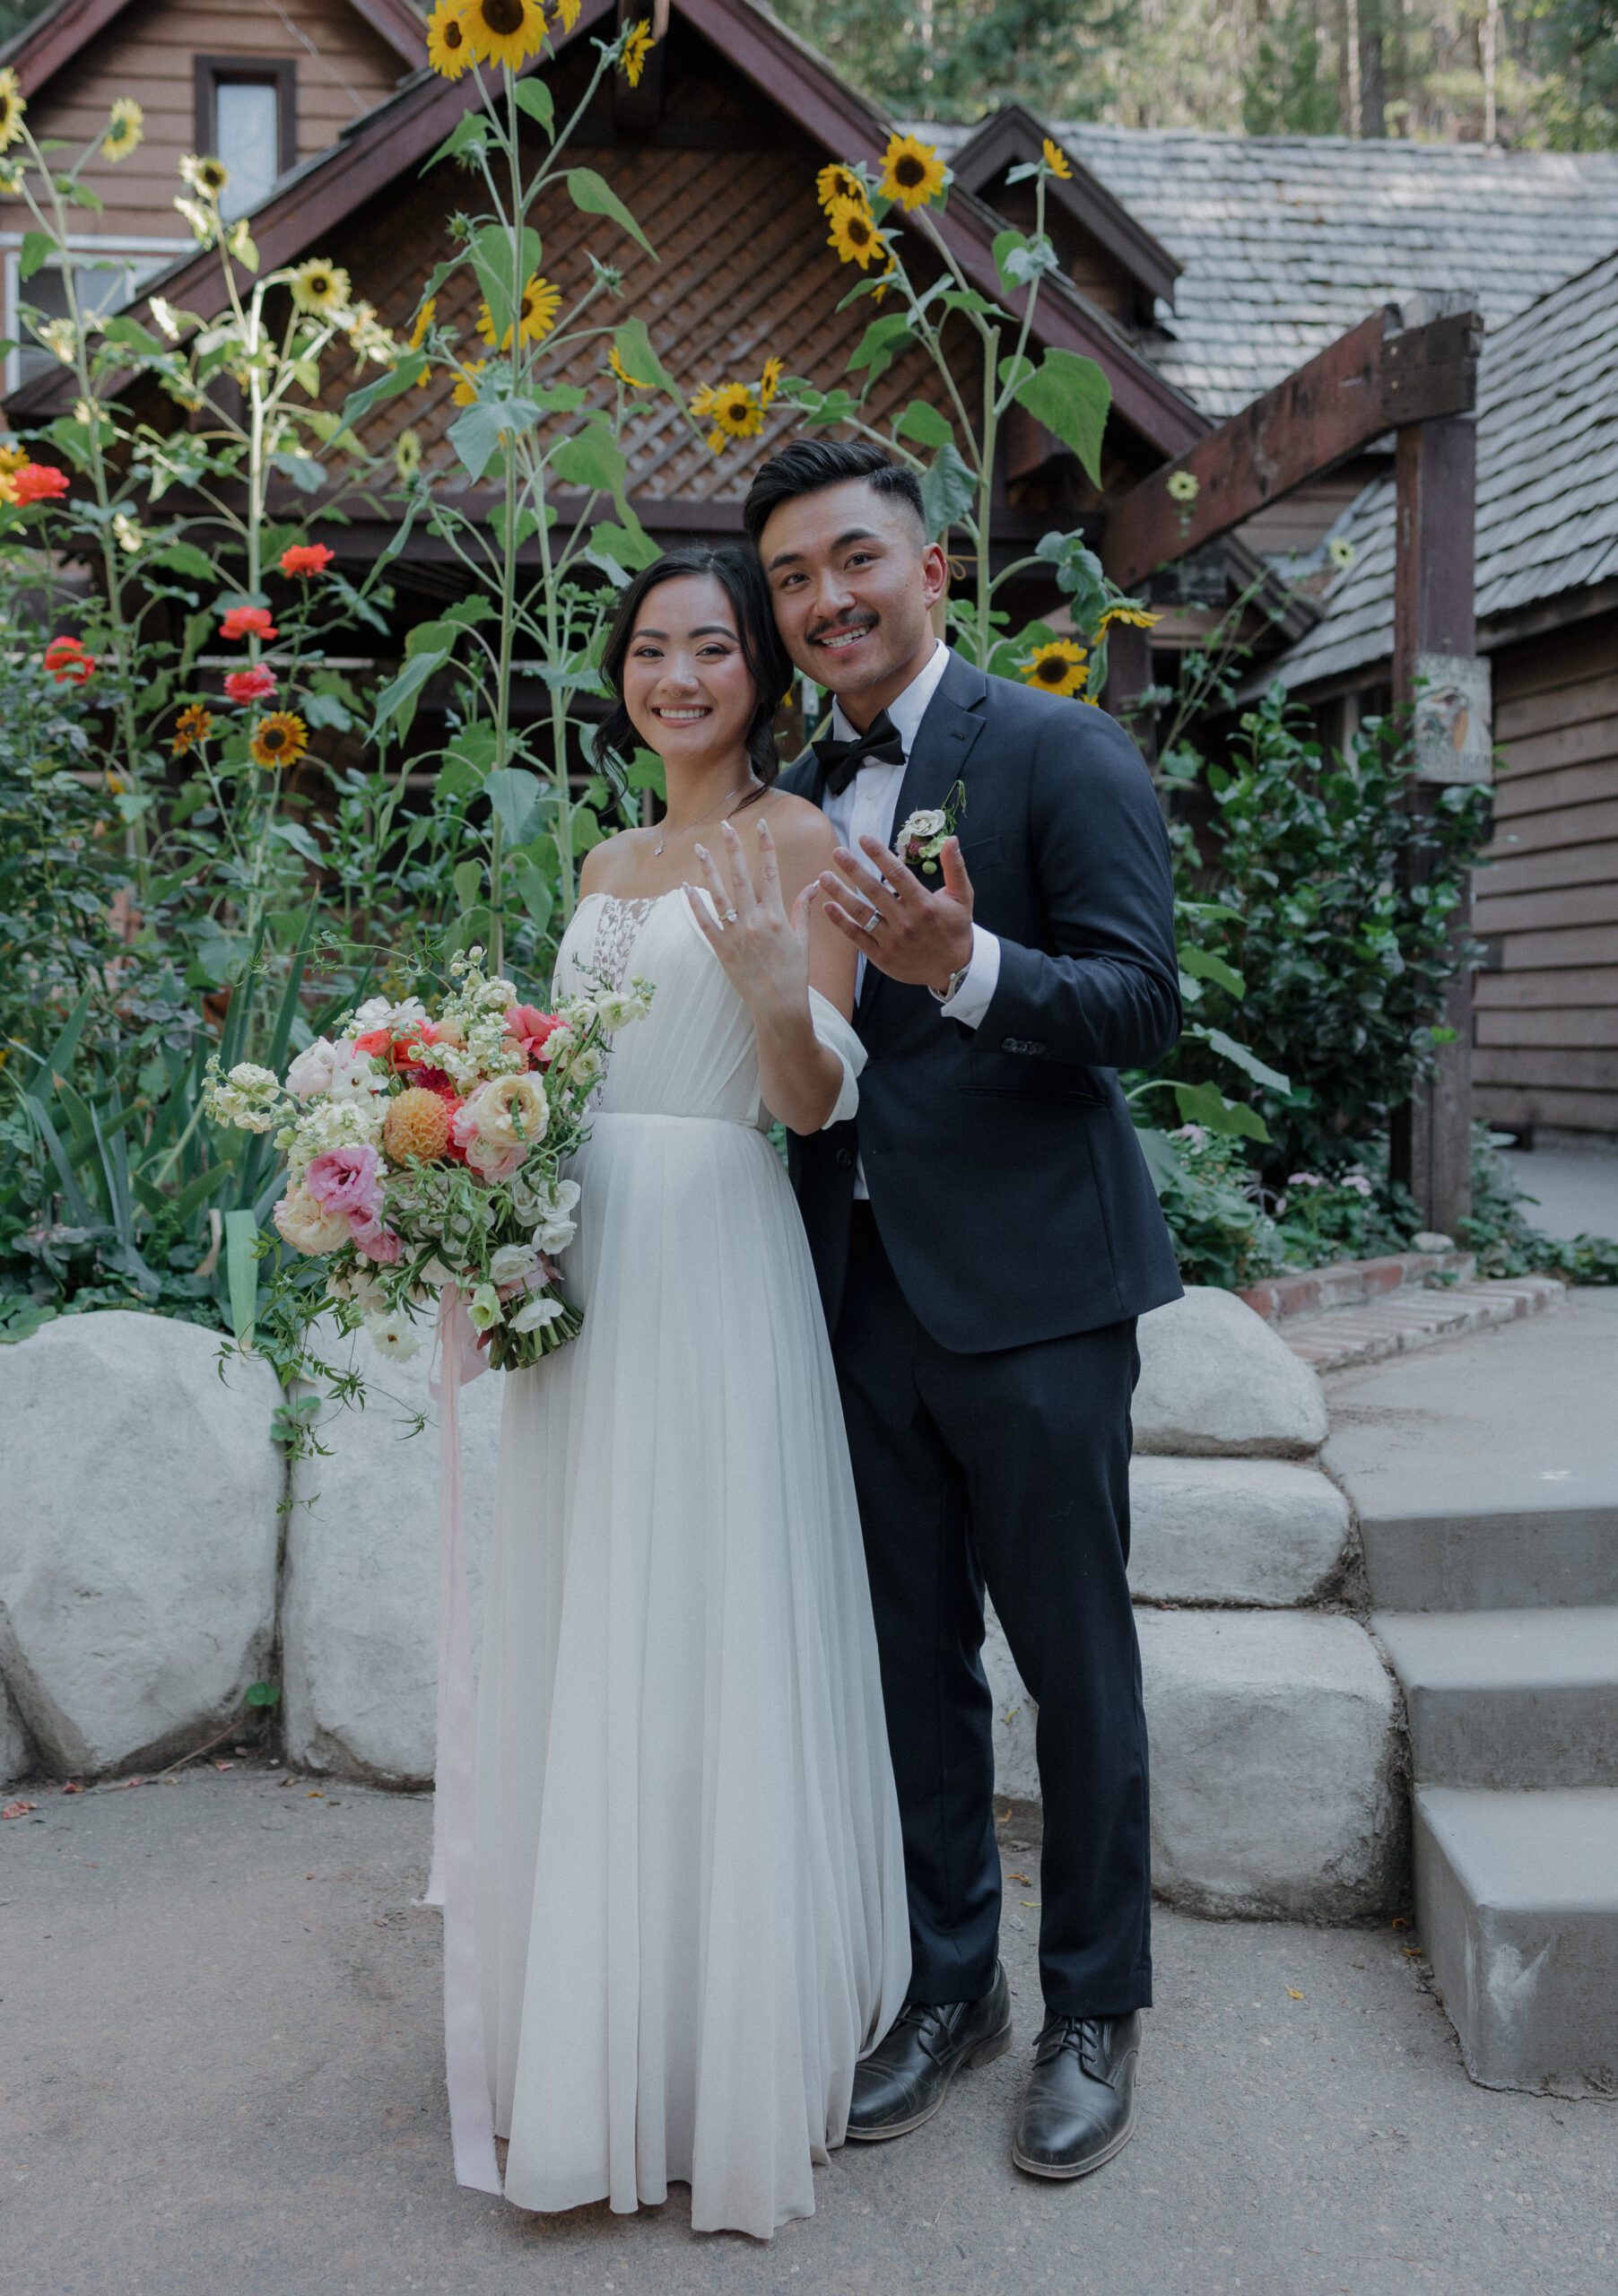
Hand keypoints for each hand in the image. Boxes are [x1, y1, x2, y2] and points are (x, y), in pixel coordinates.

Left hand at [685, 817, 815, 1018]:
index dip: (766, 846)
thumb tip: (813, 885)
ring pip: (719, 894)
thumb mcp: (802, 940)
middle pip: (742, 877)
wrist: (779, 1005)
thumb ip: (802, 909)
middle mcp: (755, 921)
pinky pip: (704, 922)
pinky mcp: (721, 949)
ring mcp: (736, 934)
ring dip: (709, 869)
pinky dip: (694, 904)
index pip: (771, 872)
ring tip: (700, 849)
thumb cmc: (794, 974)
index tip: (762, 825)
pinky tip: (685, 888)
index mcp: (776, 916)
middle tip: (725, 826)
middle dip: (734, 848)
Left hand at [819, 835, 973, 993]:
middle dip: (853, 869)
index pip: (897, 874)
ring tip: (824, 877)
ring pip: (861, 913)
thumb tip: (951, 839)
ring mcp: (891, 940)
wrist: (954, 971)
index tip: (864, 838)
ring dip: (840, 894)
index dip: (879, 854)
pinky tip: (827, 907)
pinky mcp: (881, 956)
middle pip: (873, 891)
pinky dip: (841, 922)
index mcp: (924, 904)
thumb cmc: (956, 930)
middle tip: (837, 852)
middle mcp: (905, 922)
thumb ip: (955, 868)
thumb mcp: (963, 897)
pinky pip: (857, 937)